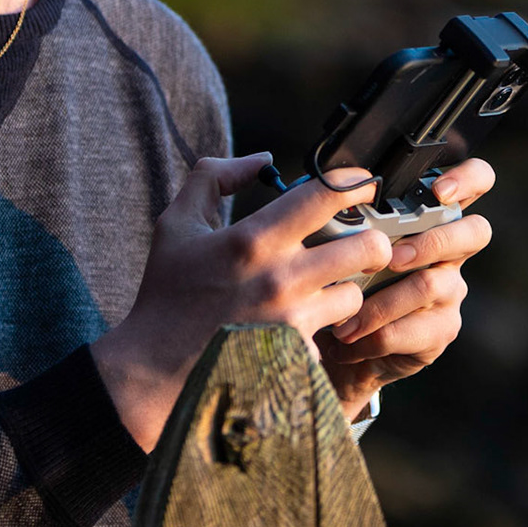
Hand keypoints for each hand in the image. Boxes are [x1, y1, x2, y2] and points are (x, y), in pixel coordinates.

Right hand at [91, 153, 392, 450]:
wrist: (155, 367)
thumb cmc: (167, 292)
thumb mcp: (177, 223)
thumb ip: (214, 178)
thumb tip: (260, 159)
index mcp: (253, 239)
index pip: (324, 196)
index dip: (354, 182)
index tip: (363, 182)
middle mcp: (280, 278)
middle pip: (366, 246)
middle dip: (372, 240)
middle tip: (362, 242)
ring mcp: (292, 321)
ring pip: (355, 294)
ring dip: (346, 288)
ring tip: (326, 289)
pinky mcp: (298, 357)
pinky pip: (332, 336)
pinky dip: (324, 330)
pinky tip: (304, 326)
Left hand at [318, 157, 495, 420]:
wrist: (338, 344)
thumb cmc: (339, 280)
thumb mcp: (339, 245)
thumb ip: (347, 223)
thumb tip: (331, 205)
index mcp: (428, 218)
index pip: (474, 182)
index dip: (467, 179)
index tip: (439, 191)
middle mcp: (449, 251)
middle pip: (476, 232)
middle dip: (432, 242)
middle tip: (391, 258)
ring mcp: (450, 291)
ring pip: (430, 284)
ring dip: (380, 303)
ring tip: (344, 319)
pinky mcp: (442, 330)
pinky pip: (414, 329)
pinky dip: (374, 336)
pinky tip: (350, 341)